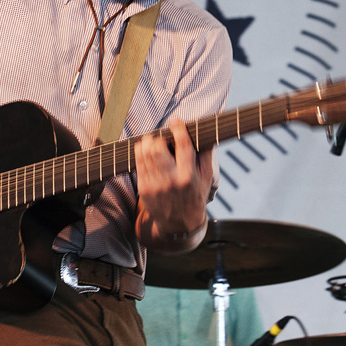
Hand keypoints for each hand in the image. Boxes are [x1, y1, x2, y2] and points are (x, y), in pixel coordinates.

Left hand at [135, 118, 212, 250]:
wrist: (179, 225)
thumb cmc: (195, 197)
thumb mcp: (207, 178)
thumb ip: (206, 155)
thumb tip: (205, 134)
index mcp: (189, 176)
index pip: (183, 146)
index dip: (178, 129)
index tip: (175, 121)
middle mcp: (171, 181)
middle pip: (157, 148)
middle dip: (158, 137)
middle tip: (161, 136)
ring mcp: (155, 186)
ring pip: (144, 154)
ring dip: (147, 142)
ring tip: (153, 142)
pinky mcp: (144, 189)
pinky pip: (138, 164)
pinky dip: (141, 153)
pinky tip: (147, 152)